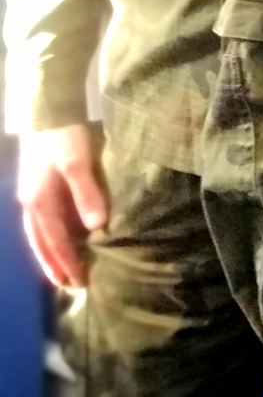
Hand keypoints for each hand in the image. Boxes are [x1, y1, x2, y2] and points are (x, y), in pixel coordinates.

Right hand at [17, 125, 106, 290]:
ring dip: (51, 253)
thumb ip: (87, 195)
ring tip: (64, 270)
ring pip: (40, 233)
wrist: (49, 111)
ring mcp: (33, 195)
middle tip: (69, 285)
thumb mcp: (78, 164)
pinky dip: (52, 235)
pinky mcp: (39, 186)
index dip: (67, 262)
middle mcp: (31, 204)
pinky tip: (65, 238)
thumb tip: (97, 228)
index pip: (55, 242)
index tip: (80, 282)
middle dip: (55, 265)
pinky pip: (45, 220)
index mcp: (38, 203)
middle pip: (41, 243)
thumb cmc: (64, 137)